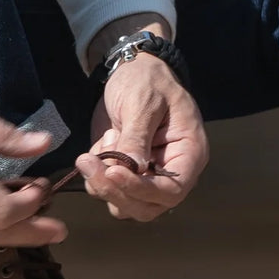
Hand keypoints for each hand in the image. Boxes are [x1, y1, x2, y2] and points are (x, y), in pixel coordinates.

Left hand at [76, 52, 207, 220]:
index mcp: (190, 154)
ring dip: (102, 184)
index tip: (112, 171)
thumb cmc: (147, 80)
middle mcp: (172, 173)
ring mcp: (149, 178)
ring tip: (104, 142)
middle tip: (89, 162)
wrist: (132, 70)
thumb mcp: (143, 102)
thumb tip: (132, 169)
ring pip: (125, 206)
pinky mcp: (127, 176)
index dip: (141, 189)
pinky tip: (102, 146)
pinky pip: (109, 192)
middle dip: (115, 190)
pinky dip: (96, 176)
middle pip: (147, 207)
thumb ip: (137, 136)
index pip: (172, 190)